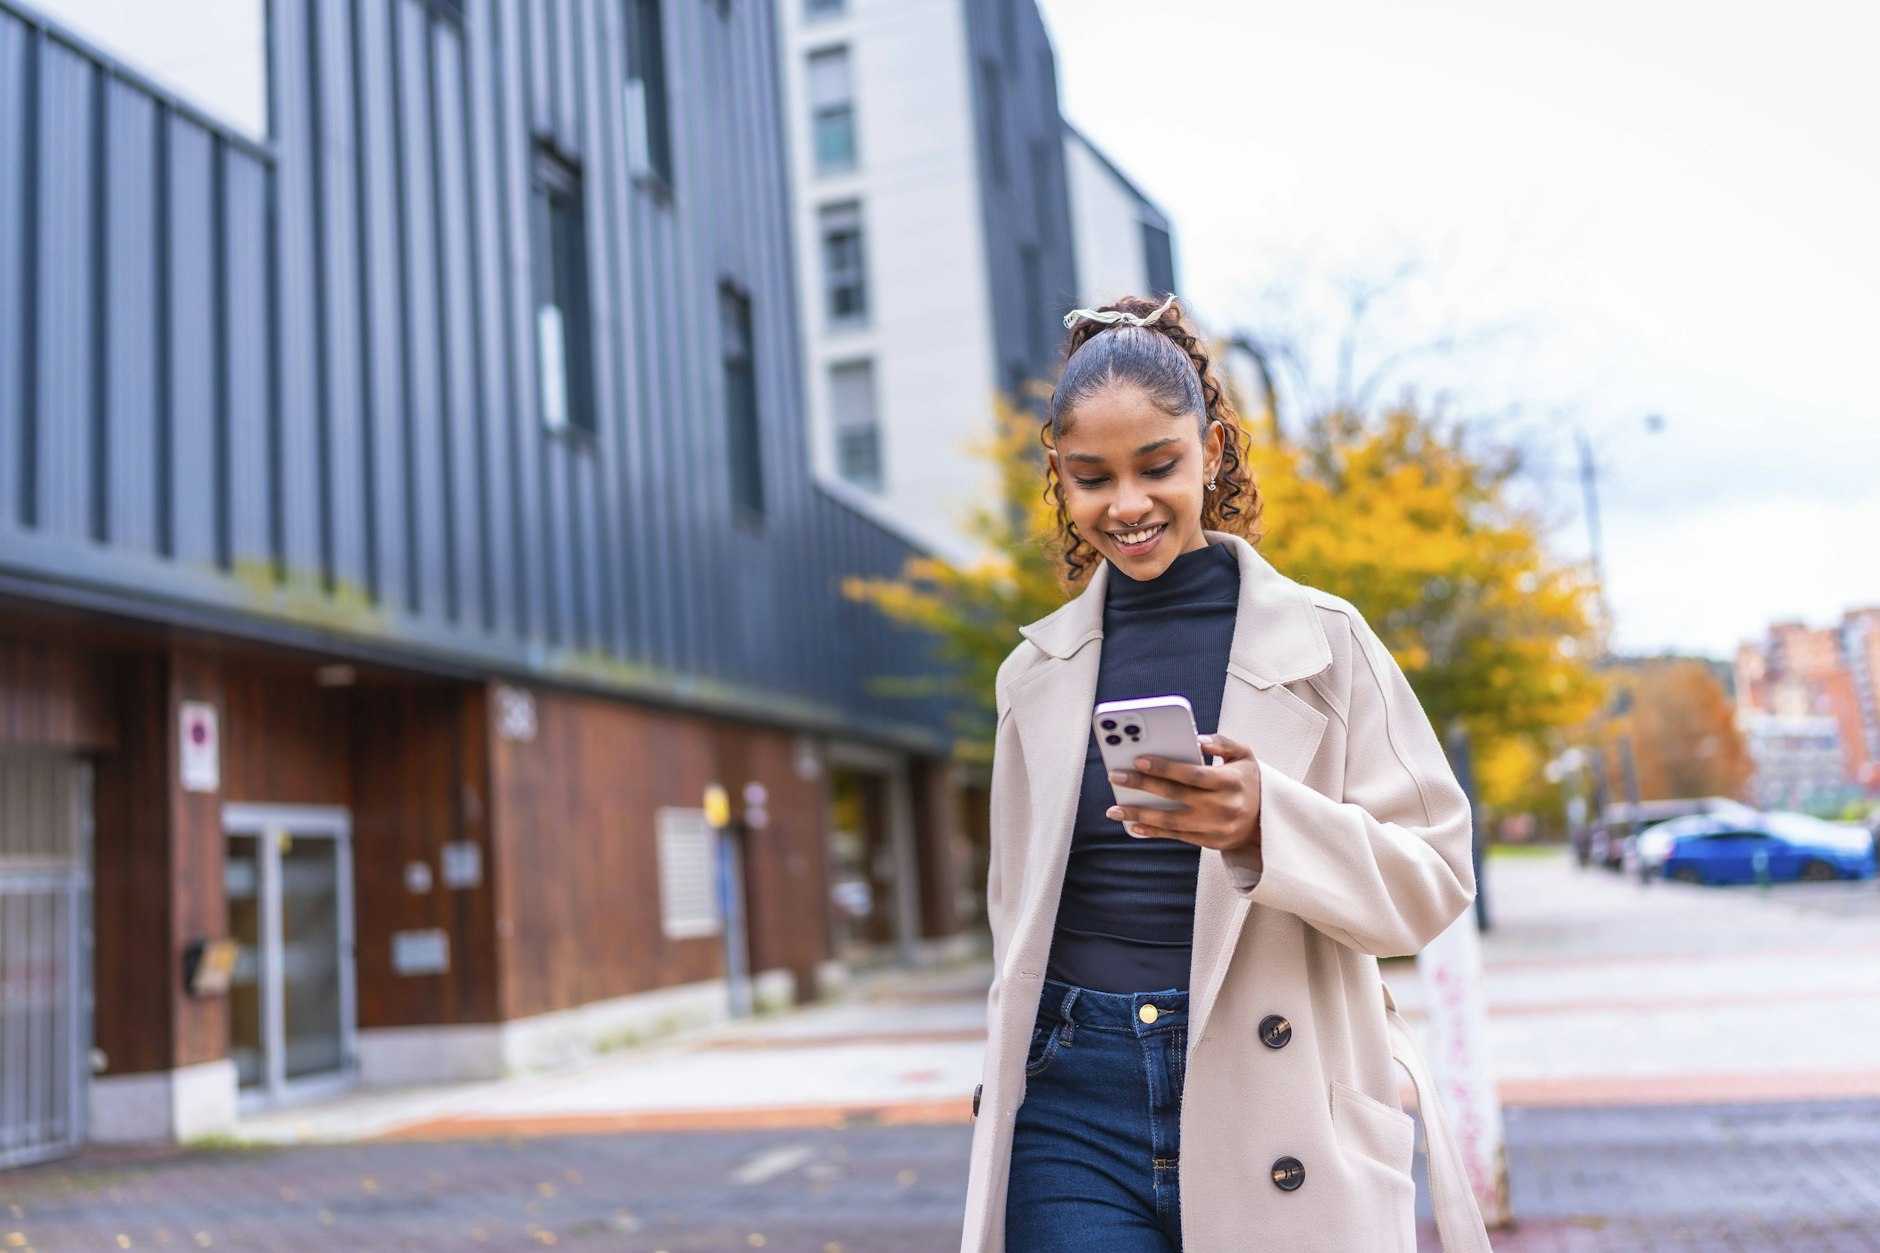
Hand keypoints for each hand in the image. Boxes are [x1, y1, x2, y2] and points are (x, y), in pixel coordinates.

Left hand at [1104, 733, 1262, 851]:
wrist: (1267, 821)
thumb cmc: (1248, 782)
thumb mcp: (1244, 756)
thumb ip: (1222, 743)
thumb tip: (1197, 739)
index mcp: (1230, 782)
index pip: (1192, 774)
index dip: (1165, 767)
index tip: (1139, 760)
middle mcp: (1222, 806)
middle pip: (1176, 796)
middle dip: (1142, 785)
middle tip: (1116, 777)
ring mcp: (1215, 827)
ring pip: (1171, 821)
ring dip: (1139, 814)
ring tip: (1115, 809)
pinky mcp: (1209, 842)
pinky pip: (1176, 836)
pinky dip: (1153, 831)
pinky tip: (1133, 825)